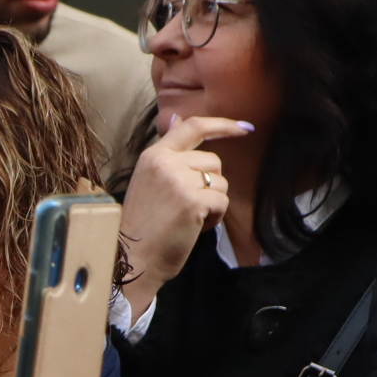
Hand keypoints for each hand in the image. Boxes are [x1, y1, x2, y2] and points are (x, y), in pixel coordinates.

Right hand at [117, 114, 251, 319]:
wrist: (131, 258)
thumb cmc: (141, 225)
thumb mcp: (149, 180)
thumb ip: (167, 151)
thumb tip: (176, 117)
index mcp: (153, 155)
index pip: (192, 127)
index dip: (222, 125)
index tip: (244, 128)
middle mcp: (165, 163)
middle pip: (213, 162)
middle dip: (209, 184)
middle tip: (186, 206)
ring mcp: (179, 181)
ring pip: (220, 182)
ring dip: (212, 202)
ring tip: (187, 218)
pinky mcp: (193, 201)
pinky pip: (222, 201)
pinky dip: (214, 218)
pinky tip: (193, 227)